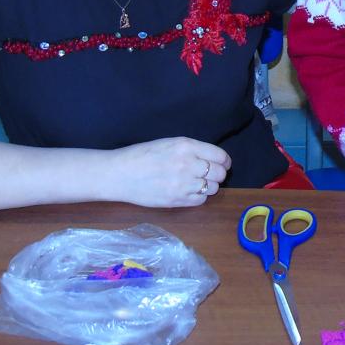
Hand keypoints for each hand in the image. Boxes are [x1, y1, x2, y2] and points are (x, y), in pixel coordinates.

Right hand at [113, 137, 230, 207]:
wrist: (120, 174)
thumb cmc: (142, 155)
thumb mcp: (169, 143)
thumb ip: (192, 150)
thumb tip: (212, 159)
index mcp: (186, 146)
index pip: (220, 156)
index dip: (224, 161)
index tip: (222, 164)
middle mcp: (188, 164)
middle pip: (220, 173)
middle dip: (218, 174)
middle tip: (210, 174)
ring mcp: (183, 184)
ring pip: (213, 188)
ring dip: (209, 186)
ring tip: (197, 183)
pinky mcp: (177, 200)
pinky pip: (201, 200)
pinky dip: (199, 196)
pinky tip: (189, 191)